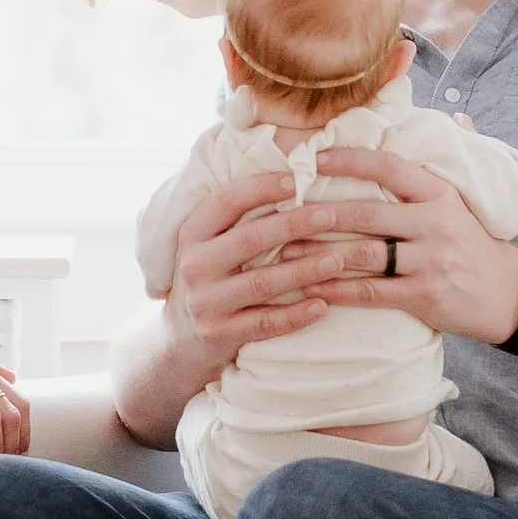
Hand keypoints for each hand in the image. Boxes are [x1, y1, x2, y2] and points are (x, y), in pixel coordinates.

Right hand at [166, 169, 339, 369]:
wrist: (179, 341)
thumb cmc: (210, 279)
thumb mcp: (208, 245)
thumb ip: (237, 218)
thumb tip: (290, 177)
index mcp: (192, 234)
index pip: (226, 201)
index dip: (261, 187)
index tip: (297, 178)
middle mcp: (194, 265)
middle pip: (249, 238)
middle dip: (294, 224)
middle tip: (331, 214)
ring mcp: (205, 302)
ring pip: (261, 283)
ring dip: (304, 270)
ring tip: (338, 260)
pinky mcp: (219, 334)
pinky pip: (265, 324)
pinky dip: (296, 315)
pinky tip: (323, 305)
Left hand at [294, 144, 517, 349]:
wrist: (507, 295)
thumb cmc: (469, 244)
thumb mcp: (454, 203)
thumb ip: (418, 180)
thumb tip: (387, 139)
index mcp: (439, 193)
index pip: (388, 166)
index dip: (347, 160)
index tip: (311, 159)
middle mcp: (436, 222)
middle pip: (366, 212)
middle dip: (319, 212)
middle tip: (282, 209)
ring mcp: (431, 260)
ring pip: (363, 253)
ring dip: (319, 253)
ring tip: (285, 251)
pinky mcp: (425, 295)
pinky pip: (371, 291)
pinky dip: (338, 290)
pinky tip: (312, 289)